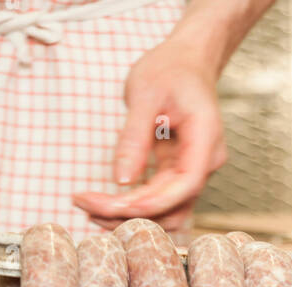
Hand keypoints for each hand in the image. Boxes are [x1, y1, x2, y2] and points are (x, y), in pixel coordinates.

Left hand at [73, 38, 226, 229]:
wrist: (186, 61)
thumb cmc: (169, 69)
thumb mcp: (146, 92)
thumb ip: (134, 137)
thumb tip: (122, 180)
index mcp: (205, 140)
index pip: (185, 185)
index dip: (152, 203)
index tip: (115, 205)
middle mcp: (204, 163)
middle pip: (172, 207)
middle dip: (130, 214)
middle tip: (86, 204)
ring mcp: (192, 172)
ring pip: (165, 213)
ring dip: (129, 218)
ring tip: (89, 207)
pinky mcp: (177, 176)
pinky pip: (157, 203)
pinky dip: (132, 209)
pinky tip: (104, 204)